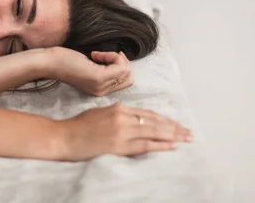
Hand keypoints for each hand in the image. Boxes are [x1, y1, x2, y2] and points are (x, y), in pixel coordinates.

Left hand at [44, 47, 133, 96]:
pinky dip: (111, 56)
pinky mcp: (98, 77)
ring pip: (126, 71)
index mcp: (100, 90)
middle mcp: (102, 91)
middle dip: (123, 63)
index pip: (126, 82)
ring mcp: (100, 86)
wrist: (49, 63)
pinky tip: (95, 55)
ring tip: (98, 55)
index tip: (105, 58)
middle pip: (129, 78)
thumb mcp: (88, 67)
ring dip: (117, 58)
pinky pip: (119, 66)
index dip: (121, 67)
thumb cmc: (65, 61)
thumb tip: (121, 61)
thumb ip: (104, 69)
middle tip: (107, 55)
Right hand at [55, 103, 191, 160]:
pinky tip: (172, 146)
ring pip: (154, 132)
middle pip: (155, 122)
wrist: (65, 137)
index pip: (148, 113)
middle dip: (174, 127)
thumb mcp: (99, 112)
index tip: (176, 124)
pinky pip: (145, 145)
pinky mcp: (119, 145)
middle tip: (189, 132)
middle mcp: (123, 117)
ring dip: (173, 136)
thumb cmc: (78, 125)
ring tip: (186, 138)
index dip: (164, 119)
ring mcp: (122, 131)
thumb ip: (117, 114)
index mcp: (118, 108)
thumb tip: (131, 119)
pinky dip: (160, 145)